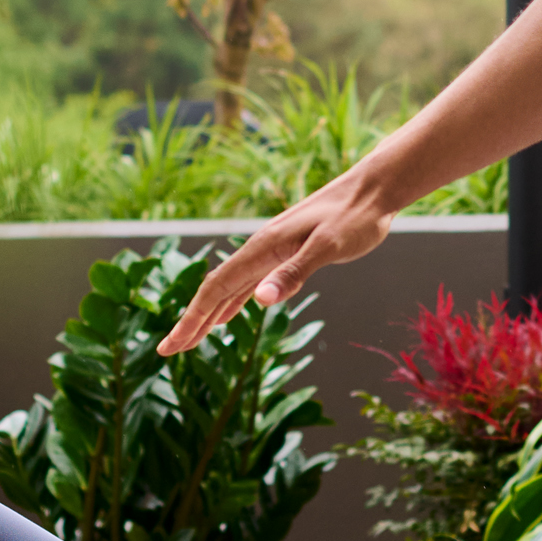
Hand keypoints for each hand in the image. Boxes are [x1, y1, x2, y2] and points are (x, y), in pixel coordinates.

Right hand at [159, 166, 399, 350]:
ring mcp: (272, 252)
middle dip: (190, 322)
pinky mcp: (286, 254)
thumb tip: (260, 300)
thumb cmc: (355, 216)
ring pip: (230, 289)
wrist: (374, 189)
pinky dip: (231, 303)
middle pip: (215, 290)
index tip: (171, 346)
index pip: (216, 288)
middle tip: (167, 351)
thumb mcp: (328, 247)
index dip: (192, 319)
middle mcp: (261, 249)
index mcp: (264, 248)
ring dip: (207, 315)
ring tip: (189, 339)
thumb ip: (294, 272)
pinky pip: (248, 283)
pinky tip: (225, 316)